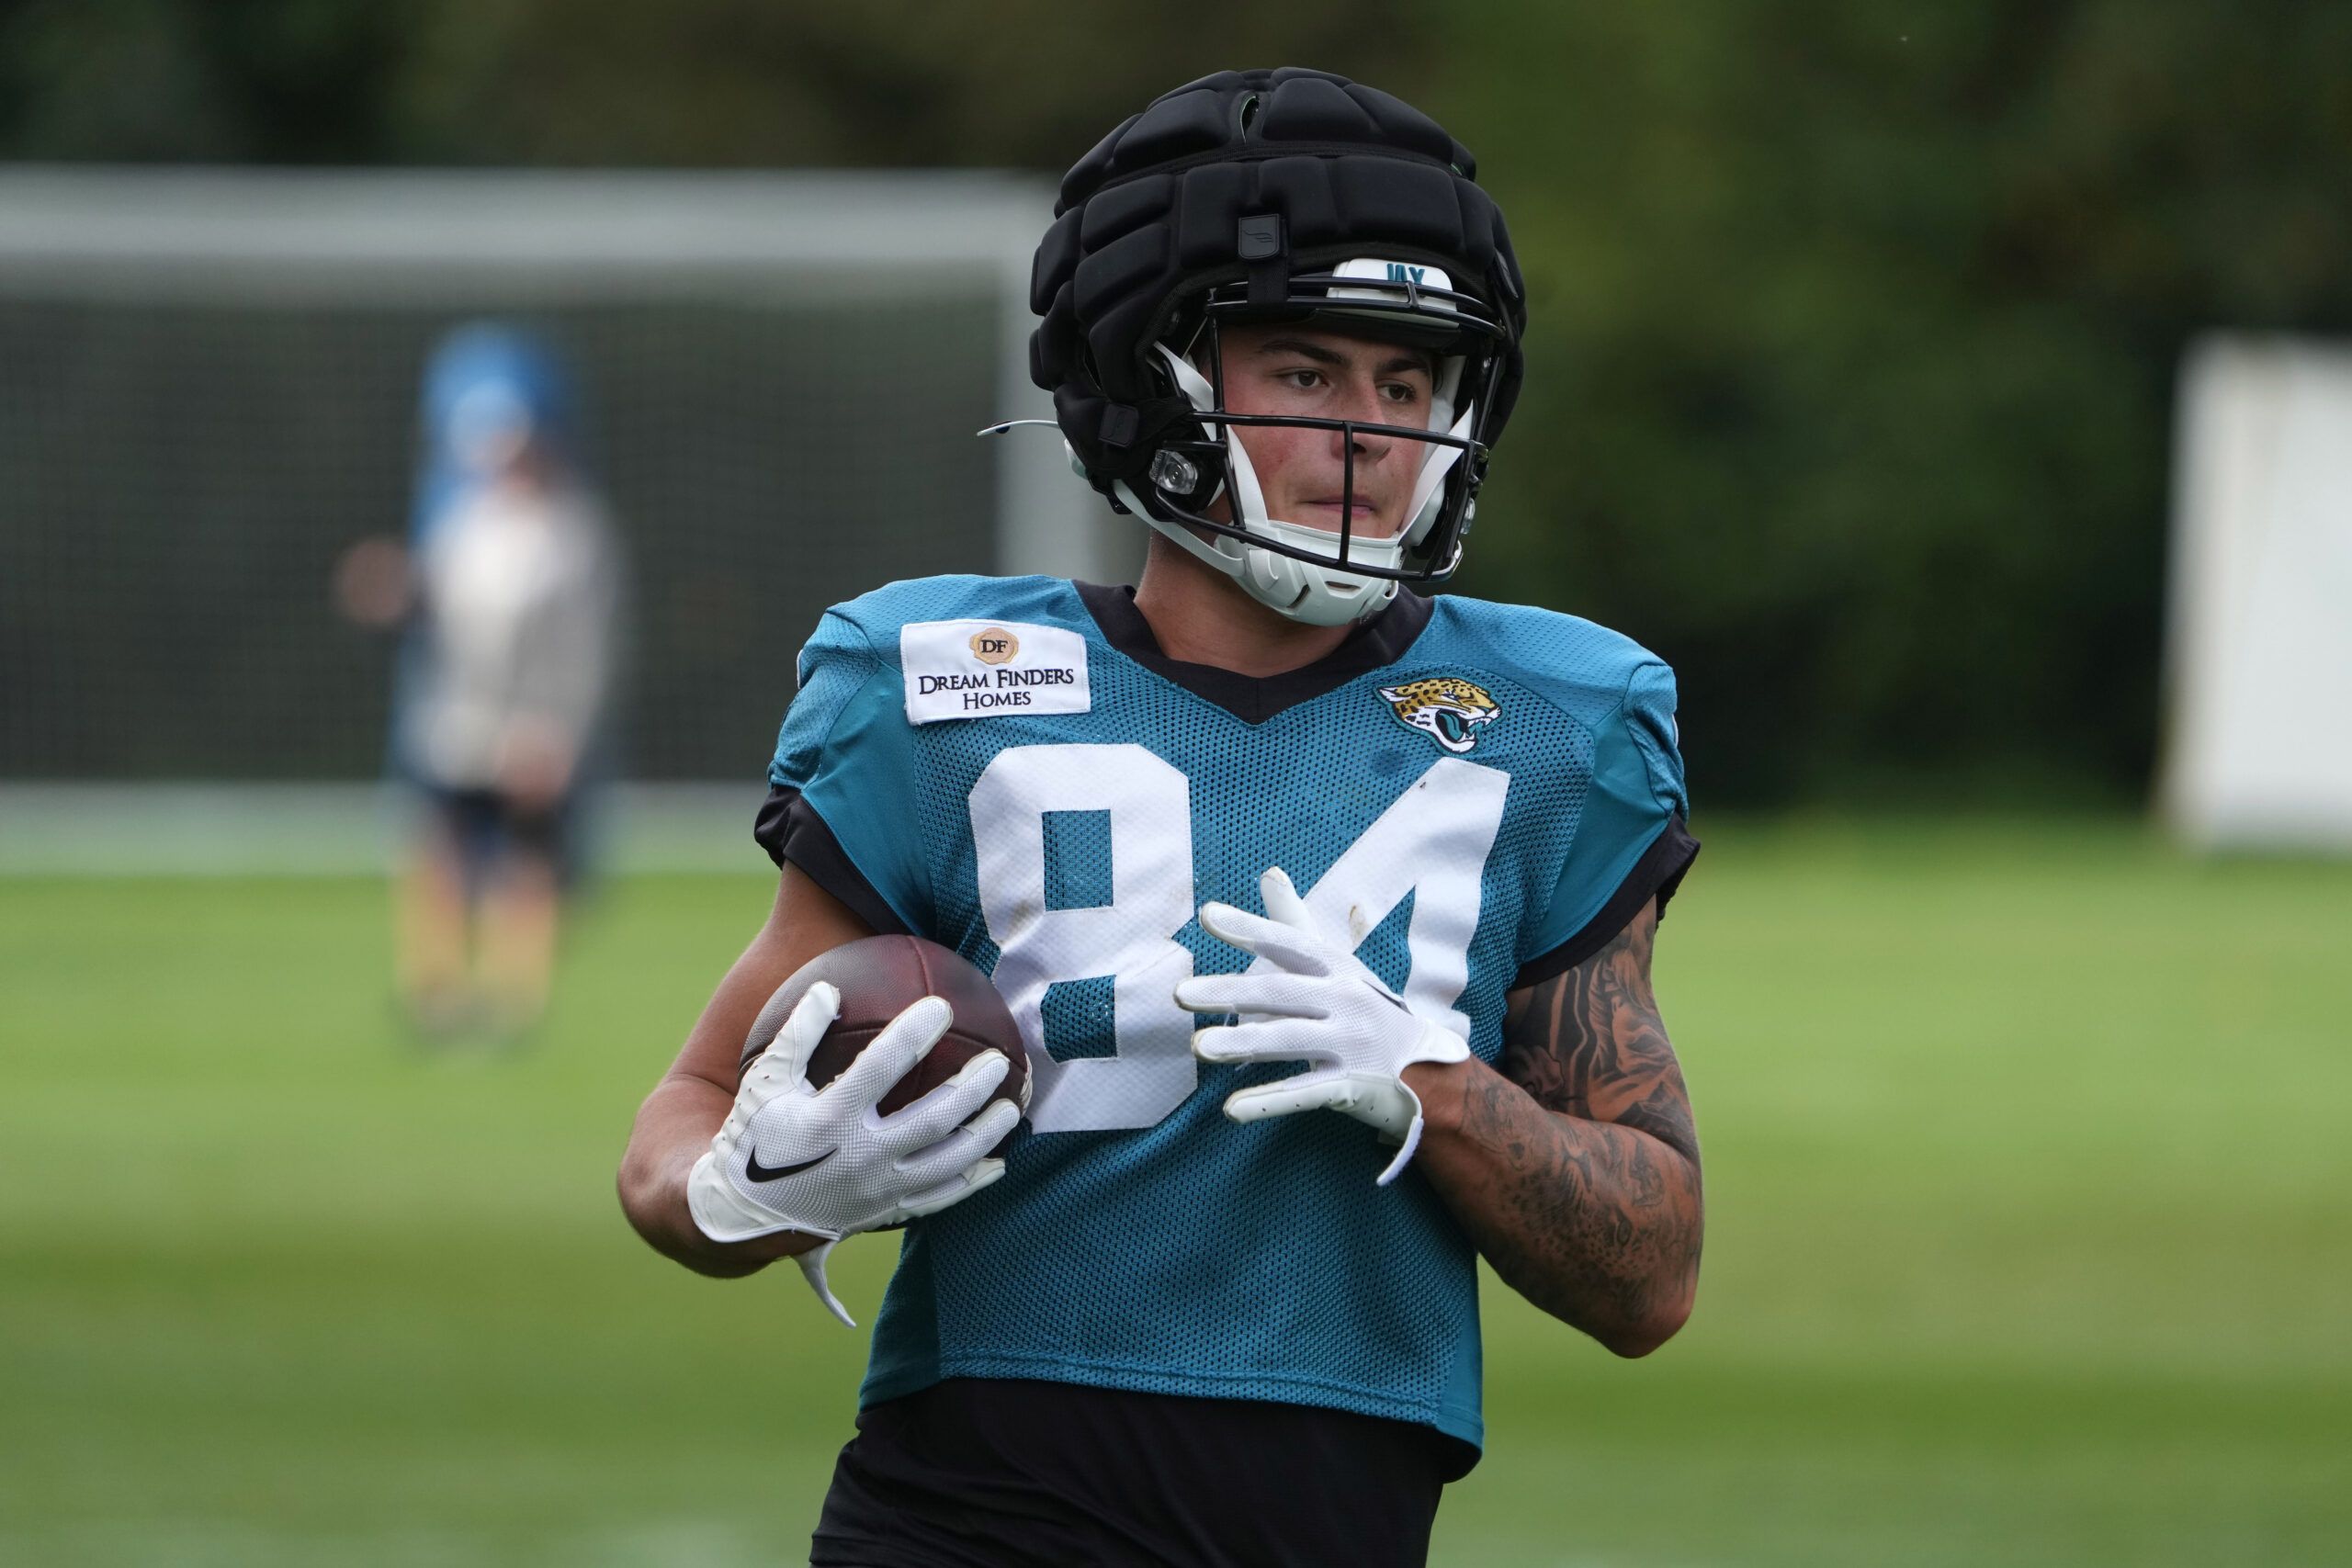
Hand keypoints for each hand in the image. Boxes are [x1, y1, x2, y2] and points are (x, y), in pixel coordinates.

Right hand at [686, 979, 1021, 1325]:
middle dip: (971, 1088)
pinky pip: (939, 1199)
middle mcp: (860, 1157)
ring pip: (946, 1163)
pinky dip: (971, 1182)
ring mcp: (877, 1190)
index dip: (913, 1034)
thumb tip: (827, 989)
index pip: (881, 1068)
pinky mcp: (885, 1211)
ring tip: (1010, 1107)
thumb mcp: (765, 1082)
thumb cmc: (755, 1137)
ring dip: (984, 1135)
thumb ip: (797, 1035)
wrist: (743, 1214)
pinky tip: (997, 1165)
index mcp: (829, 1120)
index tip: (941, 1006)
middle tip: (998, 1061)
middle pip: (932, 1120)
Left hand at [1176, 867, 1469, 1185]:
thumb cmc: (1370, 1010)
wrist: (1432, 1072)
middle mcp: (1346, 1000)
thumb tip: (1269, 874)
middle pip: (1280, 992)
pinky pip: (1303, 1093)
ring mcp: (1350, 1044)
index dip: (1251, 929)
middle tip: (1181, 994)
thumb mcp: (1339, 964)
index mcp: (1339, 968)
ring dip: (1242, 1042)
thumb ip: (1295, 924)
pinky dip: (1267, 1101)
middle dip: (1230, 991)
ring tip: (1199, 1046)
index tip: (1207, 916)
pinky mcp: (1351, 1086)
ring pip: (1289, 1040)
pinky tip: (1232, 1107)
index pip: (1290, 943)